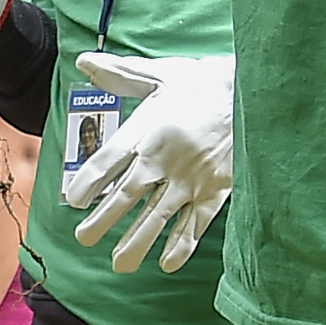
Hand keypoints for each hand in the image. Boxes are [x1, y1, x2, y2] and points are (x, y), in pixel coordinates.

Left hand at [60, 51, 234, 271]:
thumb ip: (119, 74)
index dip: (88, 183)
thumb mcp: (158, 74)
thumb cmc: (201, 83)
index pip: (108, 161)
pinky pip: (197, 223)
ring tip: (119, 263)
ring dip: (137, 242)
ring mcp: (192, 177)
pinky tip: (166, 263)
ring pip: (158, 216)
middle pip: (127, 195)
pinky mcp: (217, 189)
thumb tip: (84, 61)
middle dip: (103, 220)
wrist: (252, 89)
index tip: (74, 200)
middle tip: (84, 238)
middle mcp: (165, 157)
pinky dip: (182, 244)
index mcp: (147, 129)